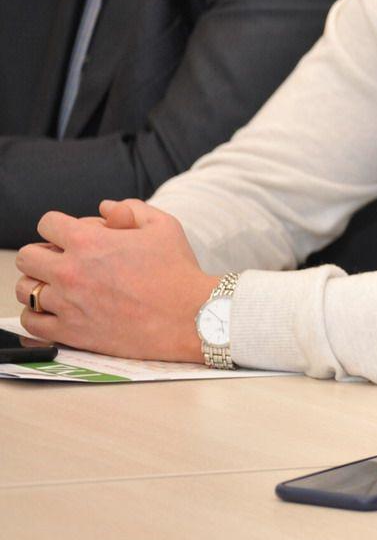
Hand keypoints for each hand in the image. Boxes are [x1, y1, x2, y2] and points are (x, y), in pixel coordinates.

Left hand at [14, 200, 216, 362]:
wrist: (189, 316)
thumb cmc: (178, 271)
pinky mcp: (70, 332)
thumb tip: (106, 207)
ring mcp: (67, 303)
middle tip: (61, 261)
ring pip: (24, 289)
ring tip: (58, 288)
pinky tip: (55, 312)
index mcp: (89, 242)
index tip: (69, 235)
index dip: (58, 226)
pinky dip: (36, 316)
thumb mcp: (164, 226)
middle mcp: (71, 271)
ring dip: (37, 284)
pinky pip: (31, 323)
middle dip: (42, 254)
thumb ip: (132, 209)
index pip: (47, 223)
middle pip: (27, 256)